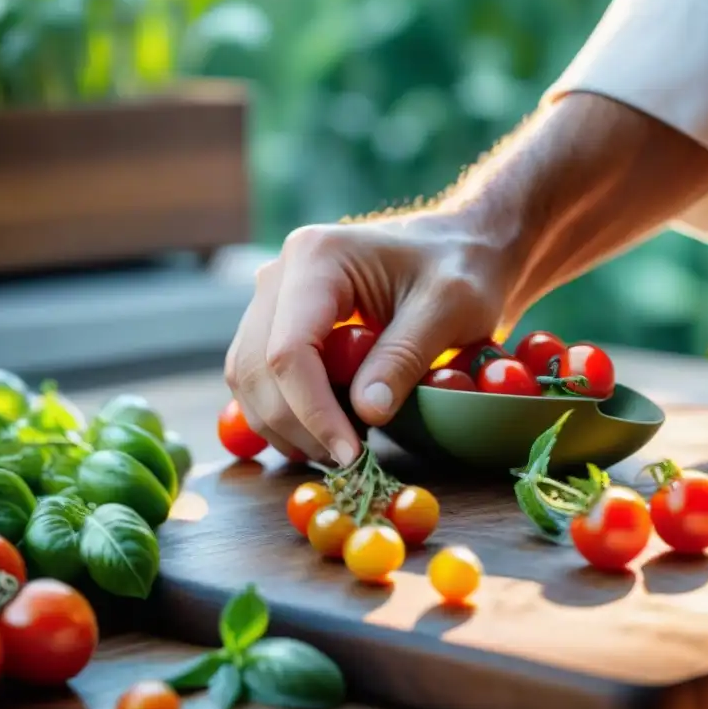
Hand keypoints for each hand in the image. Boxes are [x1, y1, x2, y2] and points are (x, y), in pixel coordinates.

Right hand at [224, 211, 514, 464]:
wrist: (459, 248)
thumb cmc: (460, 269)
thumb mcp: (449, 308)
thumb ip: (404, 357)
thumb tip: (367, 412)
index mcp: (317, 258)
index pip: (289, 350)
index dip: (313, 411)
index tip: (351, 453)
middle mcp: (280, 274)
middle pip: (257, 368)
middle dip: (296, 426)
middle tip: (347, 460)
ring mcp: (272, 298)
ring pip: (246, 377)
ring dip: (283, 425)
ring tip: (339, 449)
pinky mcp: (277, 323)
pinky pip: (258, 378)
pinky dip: (283, 413)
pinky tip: (324, 432)